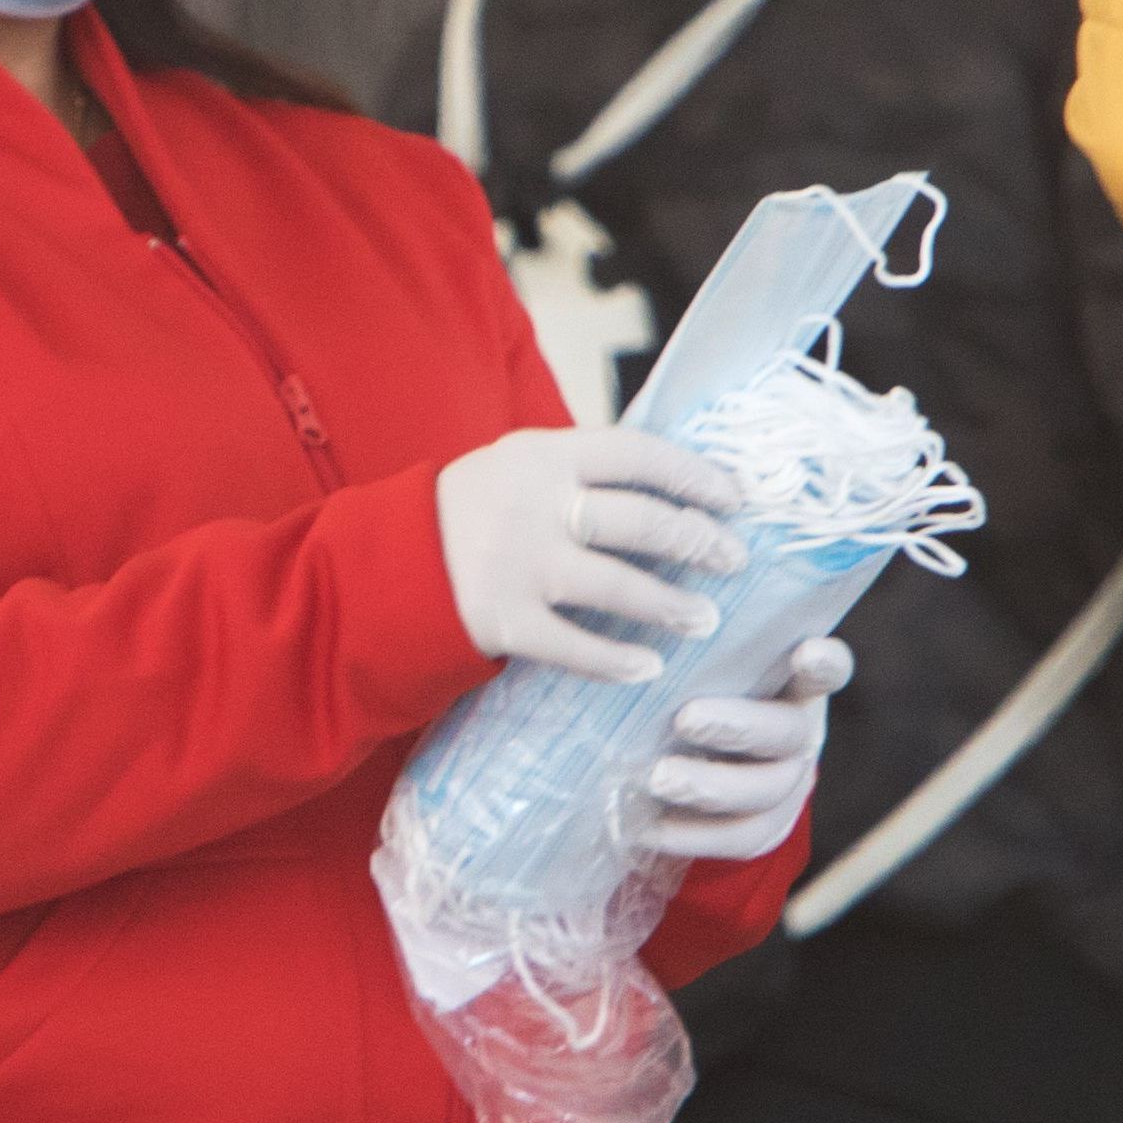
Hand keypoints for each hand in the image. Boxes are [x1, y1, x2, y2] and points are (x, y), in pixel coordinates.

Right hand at [434, 426, 746, 682]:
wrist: (387, 562)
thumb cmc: (475, 509)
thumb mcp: (520, 464)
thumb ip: (583, 469)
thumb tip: (677, 482)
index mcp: (544, 454)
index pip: (637, 454)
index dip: (693, 476)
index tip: (735, 498)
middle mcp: (535, 505)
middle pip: (638, 521)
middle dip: (697, 541)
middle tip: (734, 560)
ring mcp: (518, 565)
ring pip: (615, 585)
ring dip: (669, 604)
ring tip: (706, 619)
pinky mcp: (502, 621)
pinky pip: (573, 647)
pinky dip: (615, 660)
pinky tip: (648, 668)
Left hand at [638, 635, 851, 861]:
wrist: (712, 762)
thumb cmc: (707, 690)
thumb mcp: (716, 663)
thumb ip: (706, 645)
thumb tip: (660, 601)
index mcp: (798, 685)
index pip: (829, 669)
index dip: (824, 663)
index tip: (806, 651)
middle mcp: (802, 734)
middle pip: (785, 734)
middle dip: (735, 727)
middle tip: (684, 718)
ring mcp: (788, 787)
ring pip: (763, 793)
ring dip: (708, 786)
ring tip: (658, 778)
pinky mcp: (766, 830)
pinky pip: (735, 840)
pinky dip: (689, 834)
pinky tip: (646, 823)